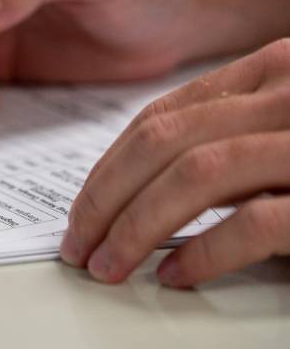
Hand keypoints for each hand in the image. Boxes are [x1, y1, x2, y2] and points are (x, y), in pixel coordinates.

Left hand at [61, 39, 289, 287]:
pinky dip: (204, 252)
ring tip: (109, 267)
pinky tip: (176, 274)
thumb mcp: (276, 141)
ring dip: (136, 227)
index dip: (107, 168)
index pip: (160, 117)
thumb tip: (131, 190)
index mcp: (272, 73)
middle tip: (78, 246)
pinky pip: (256, 221)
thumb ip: (222, 143)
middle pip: (163, 142)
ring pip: (195, 174)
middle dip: (104, 200)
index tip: (80, 211)